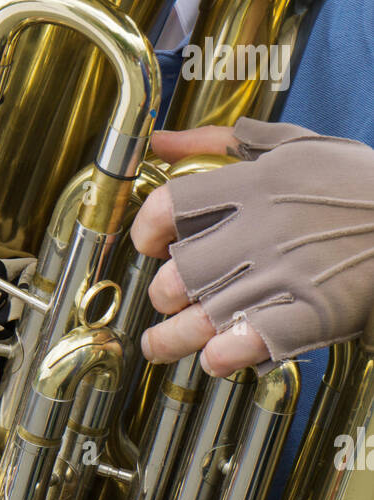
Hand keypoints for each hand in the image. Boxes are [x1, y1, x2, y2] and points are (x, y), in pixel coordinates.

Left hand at [131, 119, 373, 377]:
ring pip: (200, 319)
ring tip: (160, 344)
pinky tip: (216, 357)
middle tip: (168, 301)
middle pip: (178, 274)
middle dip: (163, 294)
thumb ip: (220, 143)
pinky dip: (224, 356)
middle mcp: (262, 232)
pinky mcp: (310, 316)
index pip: (170, 208)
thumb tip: (160, 141)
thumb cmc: (357, 185)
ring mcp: (284, 277)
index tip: (149, 245)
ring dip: (172, 338)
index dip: (146, 231)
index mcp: (255, 186)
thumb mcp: (294, 145)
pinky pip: (249, 344)